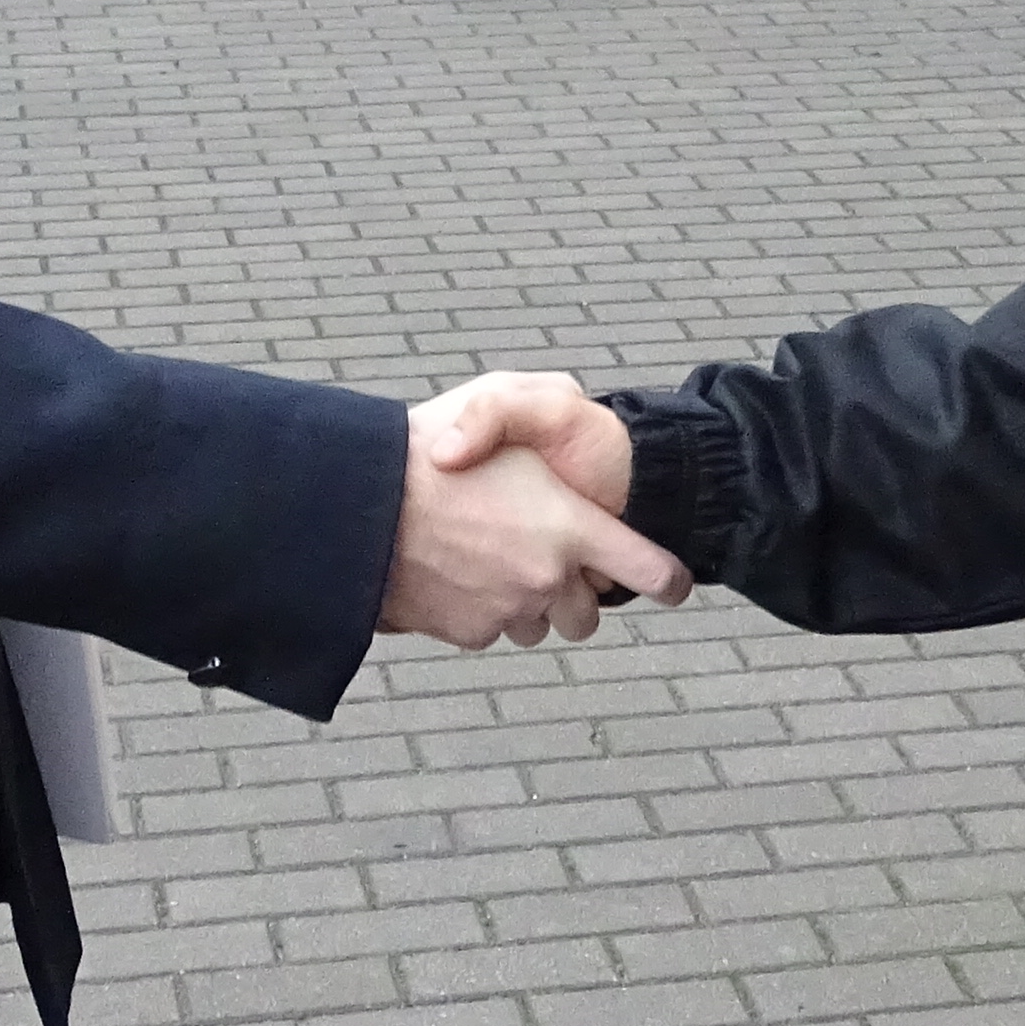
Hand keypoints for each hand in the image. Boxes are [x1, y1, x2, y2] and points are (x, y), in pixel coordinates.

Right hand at [385, 391, 681, 649]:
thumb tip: (571, 429)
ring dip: (526, 603)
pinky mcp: (469, 632)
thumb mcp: (499, 393)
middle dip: (575, 596)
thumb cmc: (426, 446)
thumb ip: (550, 399)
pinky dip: (479, 609)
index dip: (667, 579)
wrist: (354, 507)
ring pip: (537, 626)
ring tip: (489, 559)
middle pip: (588, 615)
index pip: (649, 571)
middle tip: (544, 559)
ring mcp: (507, 611)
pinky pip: (489, 630)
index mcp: (570, 526)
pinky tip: (452, 571)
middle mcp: (548, 577)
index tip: (670, 583)